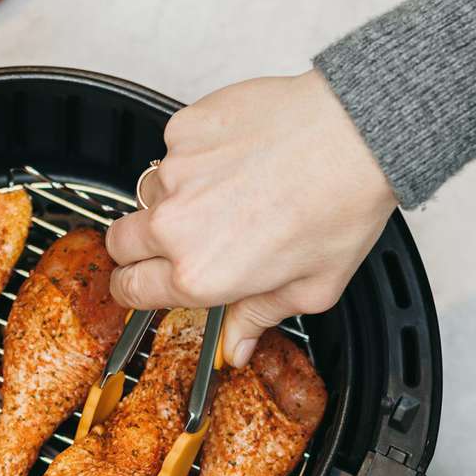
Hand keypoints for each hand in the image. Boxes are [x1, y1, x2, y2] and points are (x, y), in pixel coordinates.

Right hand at [105, 69, 395, 366]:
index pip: (131, 289)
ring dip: (171, 198)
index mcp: (200, 274)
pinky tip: (234, 156)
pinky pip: (172, 148)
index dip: (133, 288)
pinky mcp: (183, 130)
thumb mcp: (310, 289)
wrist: (356, 133)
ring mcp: (175, 173)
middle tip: (173, 241)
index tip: (140, 282)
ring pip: (148, 192)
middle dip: (137, 247)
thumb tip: (236, 345)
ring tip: (221, 191)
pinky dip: (195, 155)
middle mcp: (176, 225)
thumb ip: (259, 318)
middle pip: (119, 242)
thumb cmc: (340, 206)